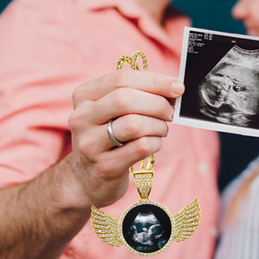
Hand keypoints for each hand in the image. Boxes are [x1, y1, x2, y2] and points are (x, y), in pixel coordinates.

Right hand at [67, 69, 183, 207]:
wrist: (87, 178)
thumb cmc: (109, 136)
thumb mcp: (112, 111)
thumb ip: (136, 93)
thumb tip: (173, 86)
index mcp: (84, 96)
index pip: (121, 79)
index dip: (155, 81)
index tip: (177, 87)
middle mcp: (81, 118)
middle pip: (125, 99)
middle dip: (157, 103)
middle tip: (170, 112)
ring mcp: (90, 144)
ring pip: (134, 124)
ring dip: (158, 125)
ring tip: (161, 129)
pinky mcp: (104, 166)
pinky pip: (140, 147)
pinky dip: (156, 142)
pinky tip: (154, 143)